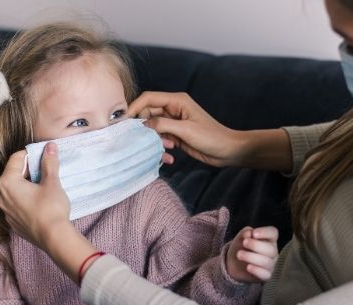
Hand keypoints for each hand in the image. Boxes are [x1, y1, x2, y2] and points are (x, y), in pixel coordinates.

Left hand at [0, 143, 70, 249]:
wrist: (53, 237)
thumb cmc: (51, 208)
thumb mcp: (51, 182)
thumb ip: (49, 162)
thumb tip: (50, 146)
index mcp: (8, 183)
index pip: (16, 159)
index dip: (30, 154)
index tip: (43, 154)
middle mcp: (1, 196)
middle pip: (13, 174)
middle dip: (28, 169)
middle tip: (45, 169)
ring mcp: (6, 211)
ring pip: (14, 190)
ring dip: (26, 185)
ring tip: (43, 186)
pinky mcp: (13, 223)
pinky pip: (16, 205)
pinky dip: (26, 199)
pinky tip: (40, 202)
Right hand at [127, 91, 243, 166]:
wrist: (228, 151)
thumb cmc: (212, 137)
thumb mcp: (186, 130)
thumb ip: (163, 125)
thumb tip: (143, 124)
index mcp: (177, 101)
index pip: (148, 98)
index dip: (134, 107)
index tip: (124, 121)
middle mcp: (174, 109)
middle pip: (148, 113)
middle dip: (144, 128)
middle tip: (143, 141)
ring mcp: (174, 123)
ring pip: (153, 128)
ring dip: (154, 140)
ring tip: (166, 149)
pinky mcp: (176, 135)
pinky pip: (160, 138)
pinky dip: (161, 148)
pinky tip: (170, 157)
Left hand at [225, 226, 278, 282]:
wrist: (233, 263)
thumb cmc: (241, 247)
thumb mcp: (241, 237)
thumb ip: (245, 233)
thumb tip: (249, 233)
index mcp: (269, 239)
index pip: (273, 233)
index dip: (265, 233)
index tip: (253, 233)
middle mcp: (273, 252)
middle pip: (271, 249)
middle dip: (256, 245)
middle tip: (244, 243)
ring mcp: (271, 265)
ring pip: (267, 262)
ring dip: (251, 257)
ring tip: (239, 254)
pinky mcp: (266, 276)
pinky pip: (266, 275)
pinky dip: (257, 270)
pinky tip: (248, 267)